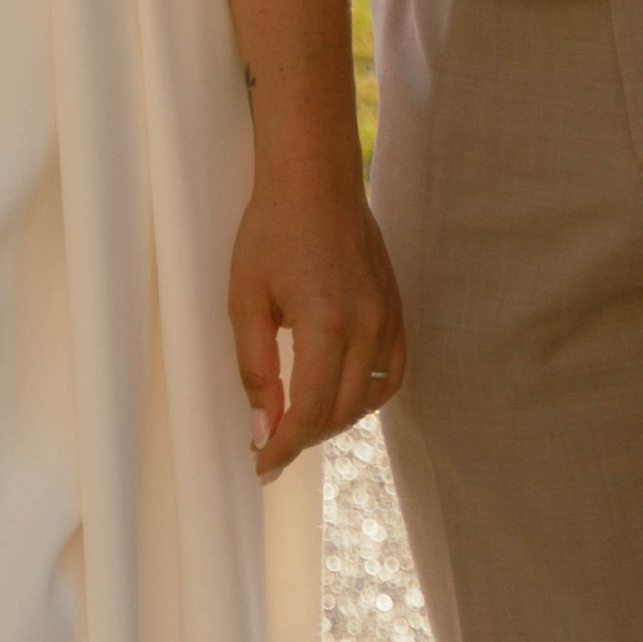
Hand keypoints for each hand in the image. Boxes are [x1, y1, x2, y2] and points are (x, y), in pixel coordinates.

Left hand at [230, 163, 405, 480]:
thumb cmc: (272, 229)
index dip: (284, 447)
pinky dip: (369, 395)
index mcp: (327, 324)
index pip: (311, 413)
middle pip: (342, 413)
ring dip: (336, 420)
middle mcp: (367, 326)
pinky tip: (341, 394)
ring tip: (301, 421)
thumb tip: (262, 427)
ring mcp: (388, 316)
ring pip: (371, 398)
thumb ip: (255, 369)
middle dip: (305, 439)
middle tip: (271, 447)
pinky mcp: (396, 307)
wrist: (314, 177)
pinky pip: (394, 370)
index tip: (261, 464)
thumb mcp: (246, 299)